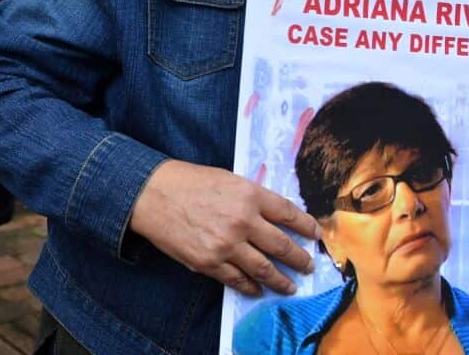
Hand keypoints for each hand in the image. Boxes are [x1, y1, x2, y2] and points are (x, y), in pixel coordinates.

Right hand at [129, 160, 320, 296]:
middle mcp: (243, 221)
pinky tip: (258, 289)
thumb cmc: (188, 182)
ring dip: (281, 280)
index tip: (316, 235)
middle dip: (299, 259)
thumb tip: (275, 216)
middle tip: (308, 266)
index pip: (289, 214)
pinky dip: (251, 287)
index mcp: (250, 195)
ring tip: (290, 286)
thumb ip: (252, 198)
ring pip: (264, 269)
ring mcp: (227, 245)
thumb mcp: (228, 179)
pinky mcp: (209, 263)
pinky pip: (238, 280)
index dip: (306, 226)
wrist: (152, 195)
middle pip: (282, 246)